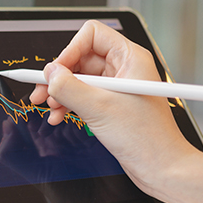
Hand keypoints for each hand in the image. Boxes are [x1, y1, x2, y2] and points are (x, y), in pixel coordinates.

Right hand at [28, 20, 202, 202]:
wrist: (161, 167)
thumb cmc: (146, 138)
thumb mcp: (99, 108)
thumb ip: (68, 87)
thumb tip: (49, 74)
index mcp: (130, 58)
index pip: (91, 35)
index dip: (69, 51)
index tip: (55, 73)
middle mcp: (125, 68)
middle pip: (81, 57)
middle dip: (59, 75)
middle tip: (41, 92)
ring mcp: (117, 86)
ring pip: (79, 78)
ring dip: (60, 92)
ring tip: (50, 108)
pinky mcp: (111, 104)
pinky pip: (83, 95)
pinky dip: (68, 104)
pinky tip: (59, 116)